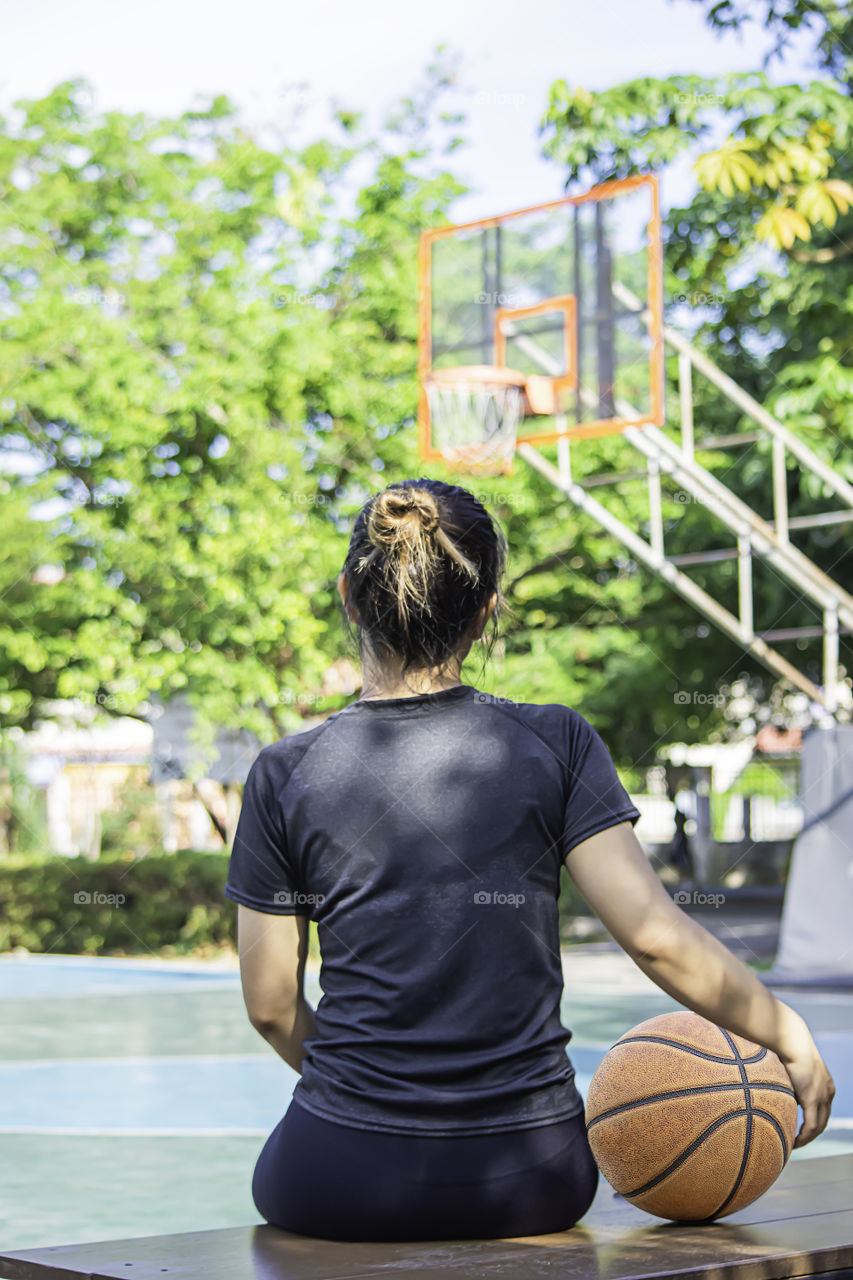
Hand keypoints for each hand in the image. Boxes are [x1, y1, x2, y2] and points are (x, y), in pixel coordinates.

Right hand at [778, 1028, 834, 1148]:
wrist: (791, 1039)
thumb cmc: (786, 1046)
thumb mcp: (791, 1066)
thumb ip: (789, 1078)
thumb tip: (771, 1079)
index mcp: (826, 1084)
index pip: (823, 1110)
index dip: (813, 1121)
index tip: (801, 1129)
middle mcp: (828, 1091)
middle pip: (824, 1120)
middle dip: (811, 1134)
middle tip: (798, 1141)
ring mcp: (822, 1096)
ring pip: (819, 1127)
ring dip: (808, 1138)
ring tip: (794, 1145)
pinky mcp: (813, 1099)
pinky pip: (812, 1126)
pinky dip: (804, 1137)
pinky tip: (795, 1143)